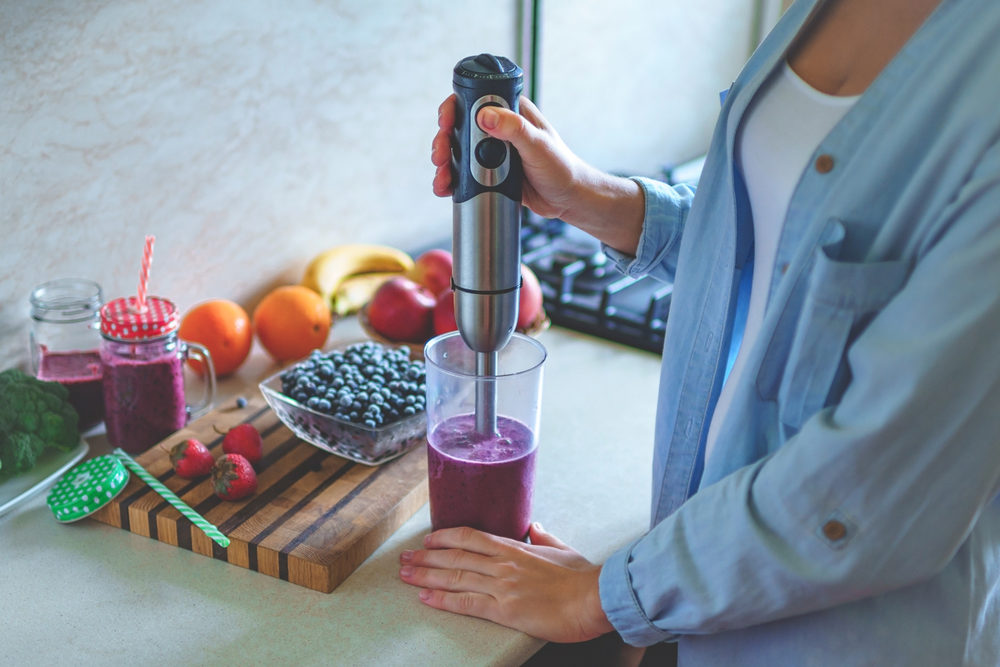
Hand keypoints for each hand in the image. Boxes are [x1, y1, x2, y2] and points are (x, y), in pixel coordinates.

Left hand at [399, 522, 614, 642]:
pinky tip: (425, 597)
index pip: (470, 537)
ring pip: (454, 576)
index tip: (428, 540)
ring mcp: (502, 585)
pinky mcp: (505, 609)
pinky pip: (466, 603)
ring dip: (425, 575)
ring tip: (405, 574)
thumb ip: (545, 537)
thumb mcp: (562, 549)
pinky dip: (443, 599)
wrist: (594, 597)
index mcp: (515, 548)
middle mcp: (503, 563)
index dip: (445, 537)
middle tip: (404, 558)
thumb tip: (536, 526)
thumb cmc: (582, 577)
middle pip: (455, 556)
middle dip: (425, 557)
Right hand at [431, 94, 586, 220]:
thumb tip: (485, 116)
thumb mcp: (538, 145)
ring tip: (442, 178)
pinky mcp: (490, 173)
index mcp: (511, 112)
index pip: (475, 100)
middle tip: (439, 155)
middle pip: (459, 127)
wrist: (568, 199)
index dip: (455, 108)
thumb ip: (514, 129)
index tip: (446, 122)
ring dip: (445, 163)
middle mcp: (499, 129)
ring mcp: (493, 152)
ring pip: (458, 151)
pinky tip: (445, 188)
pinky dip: (452, 180)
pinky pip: (465, 173)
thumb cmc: (561, 168)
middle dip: (443, 140)